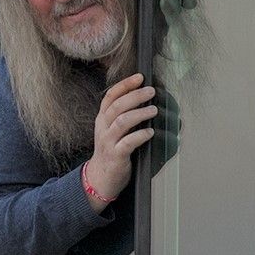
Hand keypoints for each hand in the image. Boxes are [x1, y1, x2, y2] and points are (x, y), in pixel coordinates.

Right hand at [85, 73, 156, 208]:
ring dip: (139, 114)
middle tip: (151, 91)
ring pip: (122, 122)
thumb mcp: (112, 129)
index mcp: (102, 118)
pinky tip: (150, 132)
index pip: (111, 96)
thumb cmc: (111, 151)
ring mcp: (108, 142)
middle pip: (117, 106)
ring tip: (154, 110)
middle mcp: (103, 128)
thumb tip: (144, 98)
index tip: (139, 77)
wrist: (100, 178)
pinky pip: (128, 143)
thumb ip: (122, 115)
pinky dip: (140, 135)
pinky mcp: (115, 156)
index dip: (125, 85)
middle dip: (135, 96)